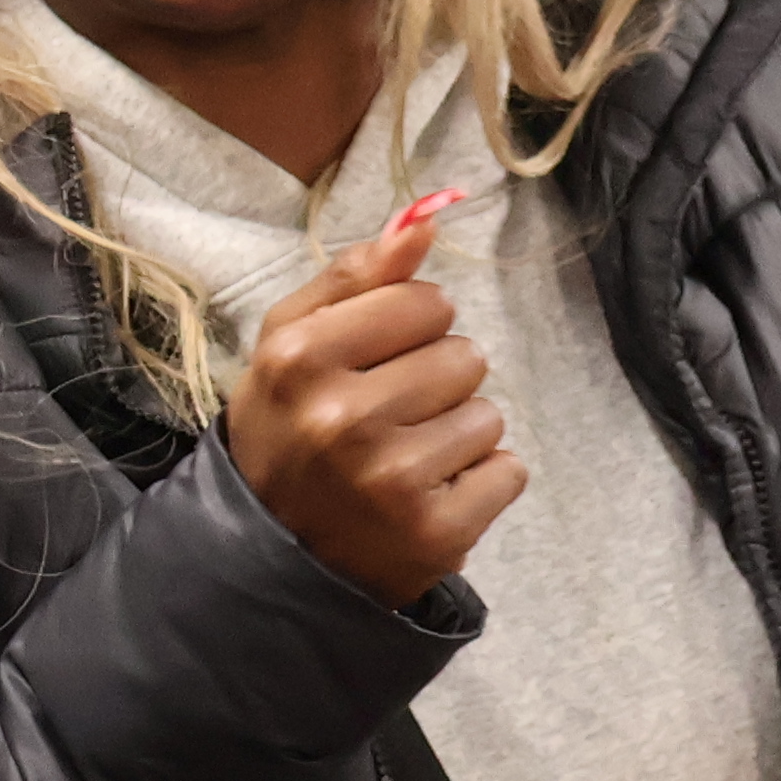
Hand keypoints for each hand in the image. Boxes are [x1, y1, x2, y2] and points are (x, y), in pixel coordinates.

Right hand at [229, 191, 521, 608]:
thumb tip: (425, 222)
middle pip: (463, 356)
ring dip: (457, 433)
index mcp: (300, 359)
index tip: (378, 361)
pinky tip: (430, 495)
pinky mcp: (436, 533)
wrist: (272, 558)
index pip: (424, 301)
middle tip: (388, 418)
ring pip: (488, 414)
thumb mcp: (291, 345)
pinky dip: (480, 482)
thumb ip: (354, 278)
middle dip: (435, 382)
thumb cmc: (288, 433)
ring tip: (406, 459)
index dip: (409, 328)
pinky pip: (508, 471)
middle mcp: (343, 418)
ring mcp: (392, 481)